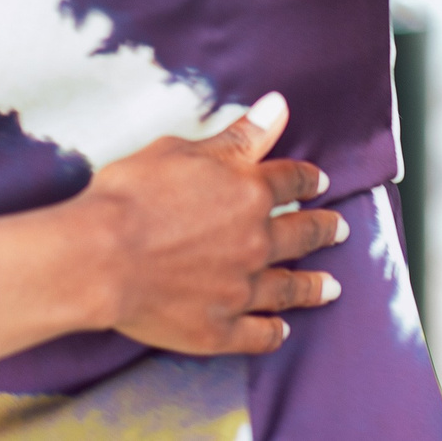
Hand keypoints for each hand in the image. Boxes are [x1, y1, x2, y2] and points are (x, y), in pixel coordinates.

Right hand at [77, 92, 343, 354]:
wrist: (102, 256)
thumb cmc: (132, 194)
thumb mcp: (181, 150)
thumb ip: (236, 136)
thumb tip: (278, 106)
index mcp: (247, 193)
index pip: (289, 182)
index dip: (306, 180)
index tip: (319, 182)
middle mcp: (255, 242)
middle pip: (300, 235)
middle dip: (323, 230)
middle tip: (340, 230)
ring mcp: (241, 290)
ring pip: (288, 288)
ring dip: (312, 286)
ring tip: (332, 286)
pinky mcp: (219, 329)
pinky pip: (258, 334)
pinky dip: (273, 331)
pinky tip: (281, 329)